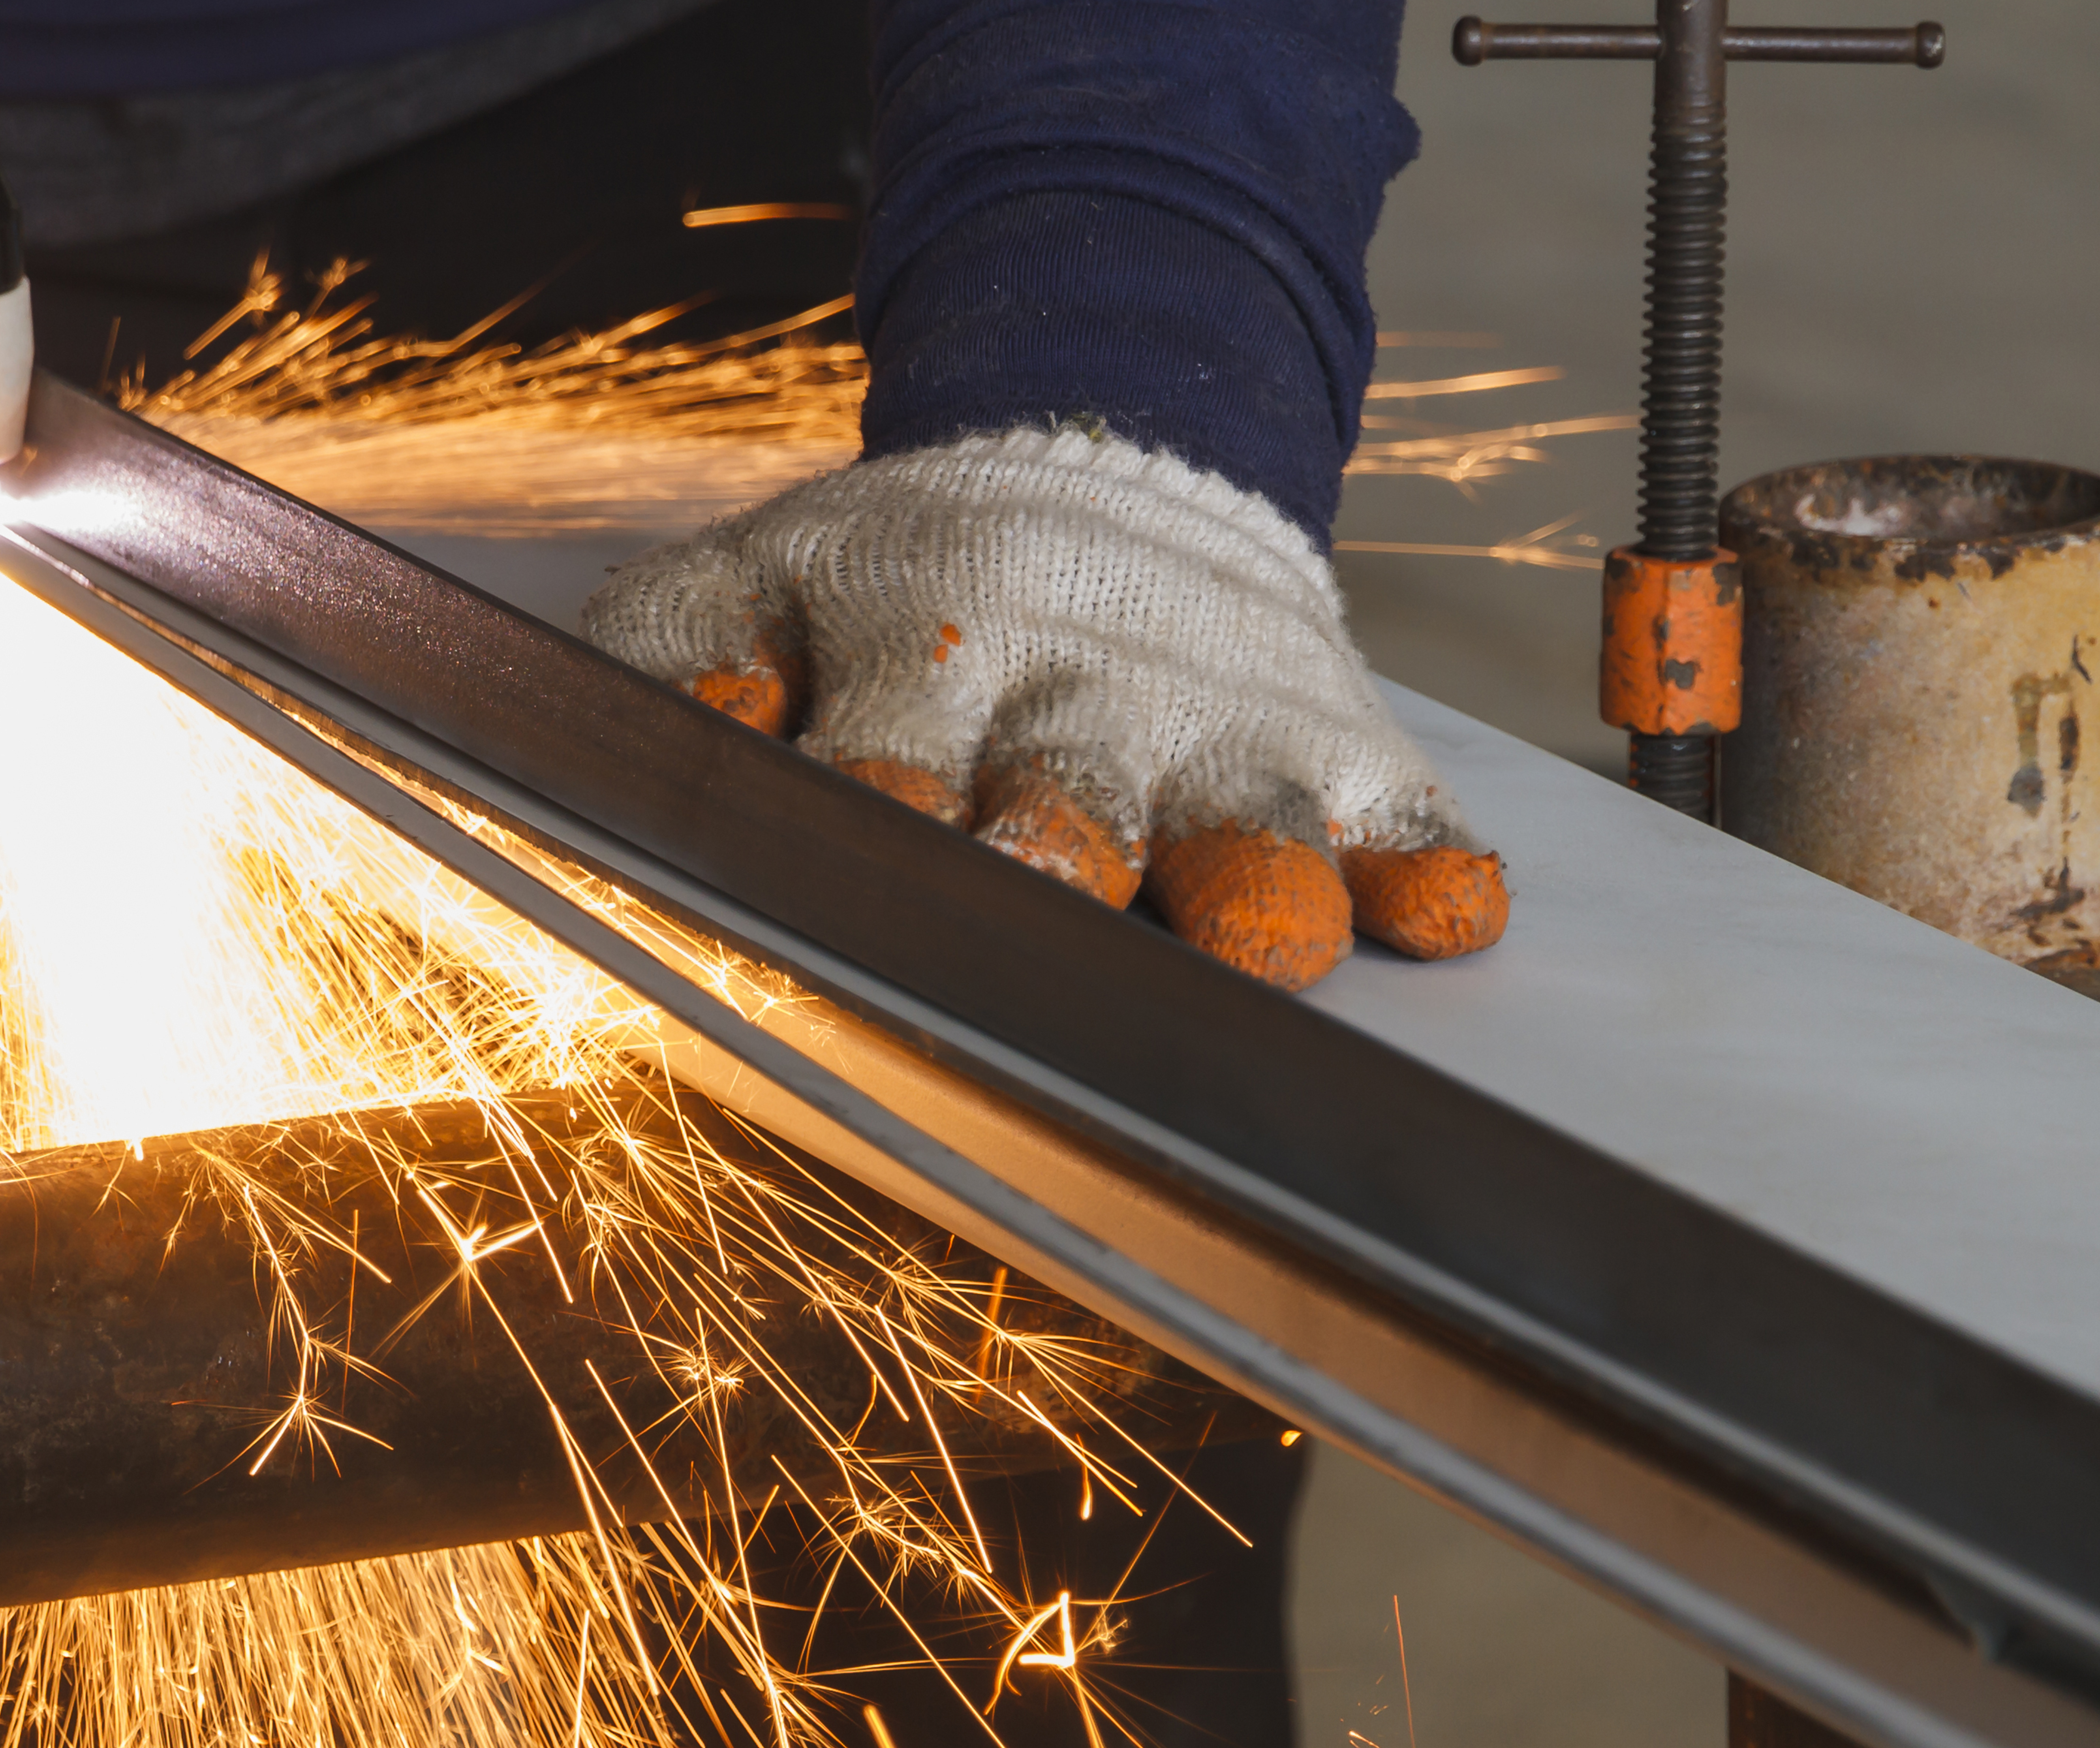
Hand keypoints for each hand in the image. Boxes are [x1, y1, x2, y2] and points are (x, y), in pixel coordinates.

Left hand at [584, 424, 1507, 990]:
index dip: (872, 799)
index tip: (859, 842)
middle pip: (1070, 800)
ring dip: (1250, 881)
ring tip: (1262, 940)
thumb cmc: (893, 573)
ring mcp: (1219, 729)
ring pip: (1242, 820)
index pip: (884, 744)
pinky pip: (1404, 820)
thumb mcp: (746, 581)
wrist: (1095, 455)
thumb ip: (660, 660)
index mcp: (918, 648)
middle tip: (1046, 909)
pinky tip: (1439, 914)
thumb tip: (665, 734)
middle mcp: (1074, 692)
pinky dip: (1427, 870)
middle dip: (1058, 863)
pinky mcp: (1342, 748)